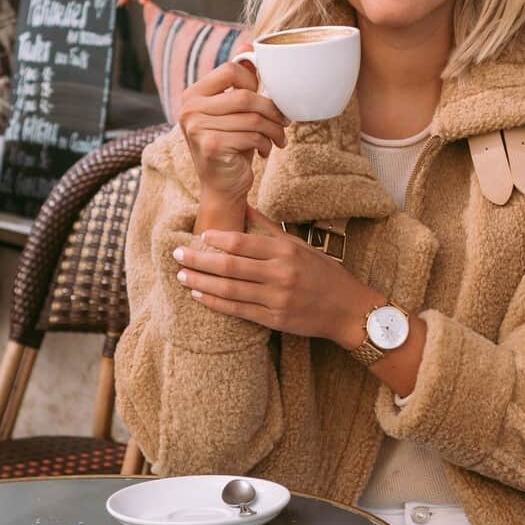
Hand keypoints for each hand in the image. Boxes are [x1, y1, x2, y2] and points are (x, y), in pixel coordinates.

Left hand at [172, 205, 380, 347]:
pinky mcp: (274, 319)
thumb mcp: (299, 245)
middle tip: (177, 254)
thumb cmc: (323, 273)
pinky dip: (215, 302)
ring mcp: (277, 299)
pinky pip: (238, 310)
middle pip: (230, 266)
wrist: (347, 309)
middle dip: (199, 260)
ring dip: (201, 282)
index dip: (217, 239)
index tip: (198, 236)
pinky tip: (199, 295)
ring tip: (182, 275)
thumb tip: (244, 205)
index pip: (243, 242)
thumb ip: (269, 228)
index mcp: (286, 251)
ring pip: (229, 290)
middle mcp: (280, 274)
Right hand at [178, 51, 288, 203]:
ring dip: (273, 129)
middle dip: (272, 110)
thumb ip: (237, 83)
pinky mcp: (211, 145)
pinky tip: (264, 150)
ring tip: (278, 138)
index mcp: (194, 94)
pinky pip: (251, 135)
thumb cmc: (231, 145)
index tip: (266, 99)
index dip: (255, 82)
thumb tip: (248, 44)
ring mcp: (197, 127)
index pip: (231, 70)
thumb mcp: (234, 112)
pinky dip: (266, 143)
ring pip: (252, 118)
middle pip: (245, 95)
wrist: (222, 186)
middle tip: (284, 121)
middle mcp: (190, 108)